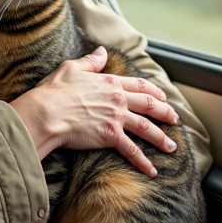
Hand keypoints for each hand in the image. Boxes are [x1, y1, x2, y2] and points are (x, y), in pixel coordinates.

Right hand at [8, 46, 180, 176]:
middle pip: (150, 105)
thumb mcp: (72, 67)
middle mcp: (118, 99)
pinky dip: (143, 162)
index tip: (163, 97)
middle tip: (175, 120)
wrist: (46, 112)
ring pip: (146, 128)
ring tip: (171, 147)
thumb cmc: (54, 90)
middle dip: (166, 113)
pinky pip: (132, 150)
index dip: (154, 91)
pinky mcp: (110, 136)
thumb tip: (102, 51)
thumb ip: (91, 61)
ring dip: (161, 138)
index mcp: (110, 82)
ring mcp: (116, 118)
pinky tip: (152, 170)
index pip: (139, 85)